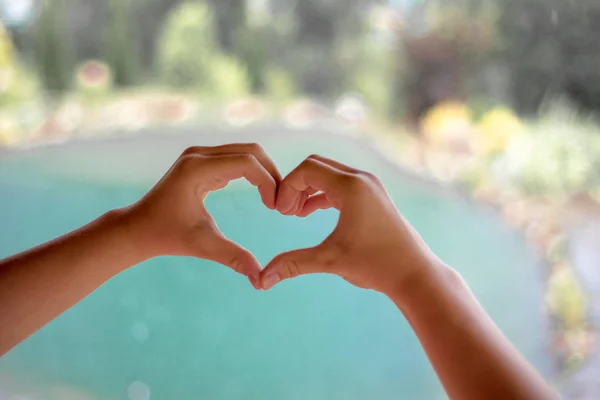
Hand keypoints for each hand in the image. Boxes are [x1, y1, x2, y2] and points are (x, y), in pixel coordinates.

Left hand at [123, 143, 280, 288]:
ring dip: (264, 173)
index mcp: (197, 169)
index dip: (268, 181)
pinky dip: (253, 173)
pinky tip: (262, 194)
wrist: (137, 229)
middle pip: (251, 151)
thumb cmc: (166, 237)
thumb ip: (233, 257)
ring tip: (274, 199)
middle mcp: (198, 154)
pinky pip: (236, 159)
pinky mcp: (202, 161)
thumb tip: (260, 279)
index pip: (246, 163)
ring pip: (246, 152)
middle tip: (282, 201)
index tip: (276, 207)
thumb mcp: (202, 246)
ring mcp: (199, 155)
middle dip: (271, 174)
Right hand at [259, 155, 440, 295]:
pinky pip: (340, 185)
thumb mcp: (330, 260)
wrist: (414, 273)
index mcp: (351, 187)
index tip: (279, 212)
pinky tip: (310, 212)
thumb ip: (293, 263)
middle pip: (316, 166)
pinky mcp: (374, 196)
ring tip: (294, 214)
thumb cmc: (376, 264)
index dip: (287, 187)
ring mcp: (370, 186)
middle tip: (284, 212)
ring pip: (329, 175)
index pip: (307, 169)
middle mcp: (362, 179)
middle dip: (296, 186)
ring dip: (308, 190)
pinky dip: (322, 194)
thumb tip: (262, 280)